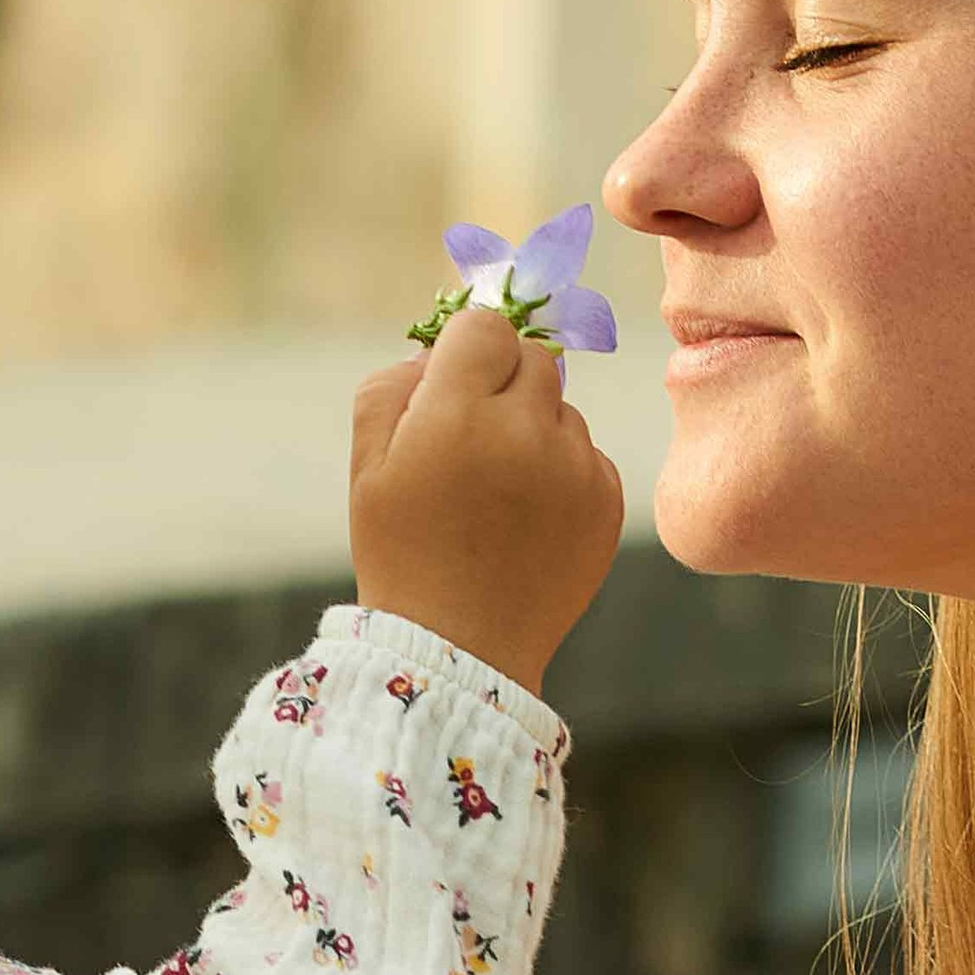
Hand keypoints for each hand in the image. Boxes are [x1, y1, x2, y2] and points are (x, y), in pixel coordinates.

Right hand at [349, 304, 621, 693]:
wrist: (460, 649)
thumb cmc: (401, 552)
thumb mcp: (366, 466)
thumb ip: (394, 384)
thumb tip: (439, 350)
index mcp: (458, 412)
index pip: (487, 325)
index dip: (467, 349)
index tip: (455, 384)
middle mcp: (526, 429)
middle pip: (533, 356)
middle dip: (503, 383)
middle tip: (472, 437)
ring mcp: (575, 465)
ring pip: (562, 407)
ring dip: (534, 428)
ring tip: (498, 494)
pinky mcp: (607, 499)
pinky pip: (586, 454)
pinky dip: (562, 472)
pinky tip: (528, 519)